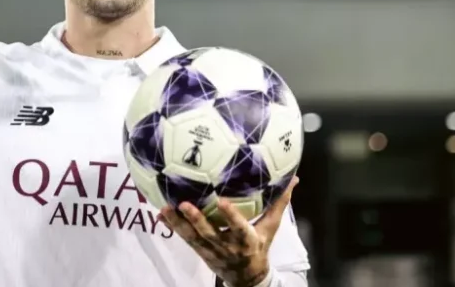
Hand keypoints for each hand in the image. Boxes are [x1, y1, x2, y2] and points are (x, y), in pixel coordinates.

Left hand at [158, 177, 298, 286]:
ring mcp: (210, 250)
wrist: (246, 278)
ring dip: (178, 222)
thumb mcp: (270, 228)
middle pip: (210, 233)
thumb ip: (278, 204)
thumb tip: (293, 179)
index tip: (222, 200)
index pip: (240, 228)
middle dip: (197, 220)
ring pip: (192, 237)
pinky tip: (161, 212)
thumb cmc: (259, 246)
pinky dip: (172, 226)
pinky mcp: (199, 250)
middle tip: (185, 204)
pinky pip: (184, 238)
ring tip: (166, 207)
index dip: (231, 216)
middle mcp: (227, 246)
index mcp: (247, 240)